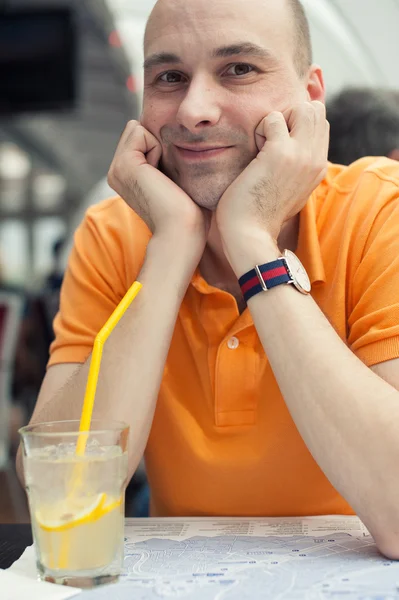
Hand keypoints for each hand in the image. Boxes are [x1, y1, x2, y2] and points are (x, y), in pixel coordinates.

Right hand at [108, 121, 209, 249]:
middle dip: (159, 144)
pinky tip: (161, 176)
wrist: (182, 232)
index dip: (162, 147)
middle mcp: (116, 172)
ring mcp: (117, 169)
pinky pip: (140, 131)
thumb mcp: (175, 177)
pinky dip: (157, 147)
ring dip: (159, 147)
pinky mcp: (124, 164)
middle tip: (168, 179)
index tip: (170, 179)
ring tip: (165, 178)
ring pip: (139, 128)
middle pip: (138, 129)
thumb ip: (166, 157)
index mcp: (127, 175)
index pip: (142, 135)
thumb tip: (175, 135)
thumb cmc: (189, 211)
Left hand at [216, 101, 328, 242]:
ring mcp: (302, 155)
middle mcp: (316, 160)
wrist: (249, 235)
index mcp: (318, 168)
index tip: (276, 144)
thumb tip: (285, 147)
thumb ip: (295, 167)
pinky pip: (274, 117)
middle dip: (289, 115)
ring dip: (278, 119)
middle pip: (315, 110)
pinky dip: (260, 128)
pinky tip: (253, 151)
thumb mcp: (287, 190)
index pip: (320, 124)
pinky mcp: (281, 153)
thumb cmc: (258, 215)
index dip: (296, 124)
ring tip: (263, 145)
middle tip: (268, 141)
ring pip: (302, 107)